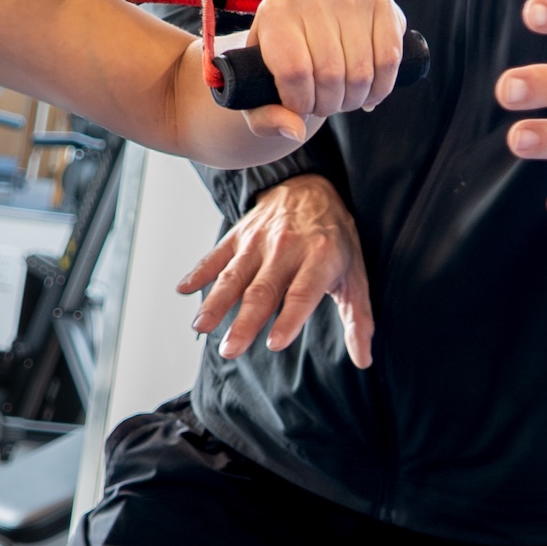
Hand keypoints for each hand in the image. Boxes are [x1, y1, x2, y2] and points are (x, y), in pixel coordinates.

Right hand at [178, 174, 375, 366]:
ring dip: (215, 302)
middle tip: (230, 350)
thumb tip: (363, 359)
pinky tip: (183, 289)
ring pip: (235, 275)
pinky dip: (199, 271)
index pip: (303, 292)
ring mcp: (259, 240)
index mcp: (320, 258)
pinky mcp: (239, 235)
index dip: (290, 318)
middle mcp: (287, 248)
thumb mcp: (356, 275)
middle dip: (244, 322)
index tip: (274, 343)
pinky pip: (216, 255)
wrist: (311, 186)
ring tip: (200, 327)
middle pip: (263, 290)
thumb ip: (358, 319)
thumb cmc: (336, 240)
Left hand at [236, 0, 407, 138]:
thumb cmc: (277, 67)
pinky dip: (383, 86)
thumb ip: (265, 118)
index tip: (300, 111)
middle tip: (324, 106)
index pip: (294, 71)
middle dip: (329, 104)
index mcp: (274, 12)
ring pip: (362, 70)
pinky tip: (370, 91)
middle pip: (331, 73)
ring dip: (355, 98)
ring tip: (343, 98)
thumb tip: (297, 130)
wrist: (307, 30)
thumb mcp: (258, 94)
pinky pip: (390, 57)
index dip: (302, 104)